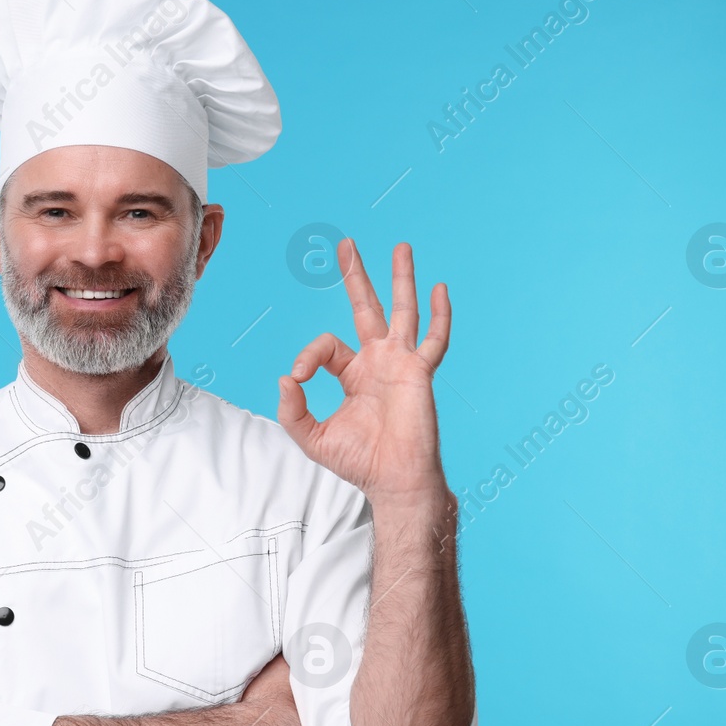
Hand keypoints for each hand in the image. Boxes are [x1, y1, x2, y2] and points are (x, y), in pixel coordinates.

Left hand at [277, 239, 451, 508]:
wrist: (394, 480)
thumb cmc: (359, 461)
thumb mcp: (312, 437)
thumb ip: (292, 410)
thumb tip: (286, 377)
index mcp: (354, 374)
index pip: (326, 345)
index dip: (308, 355)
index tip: (299, 378)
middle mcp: (378, 362)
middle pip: (365, 308)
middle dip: (356, 277)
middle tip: (345, 245)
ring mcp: (401, 364)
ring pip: (402, 311)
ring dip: (400, 279)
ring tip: (400, 247)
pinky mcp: (419, 373)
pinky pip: (434, 340)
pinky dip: (439, 315)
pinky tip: (439, 289)